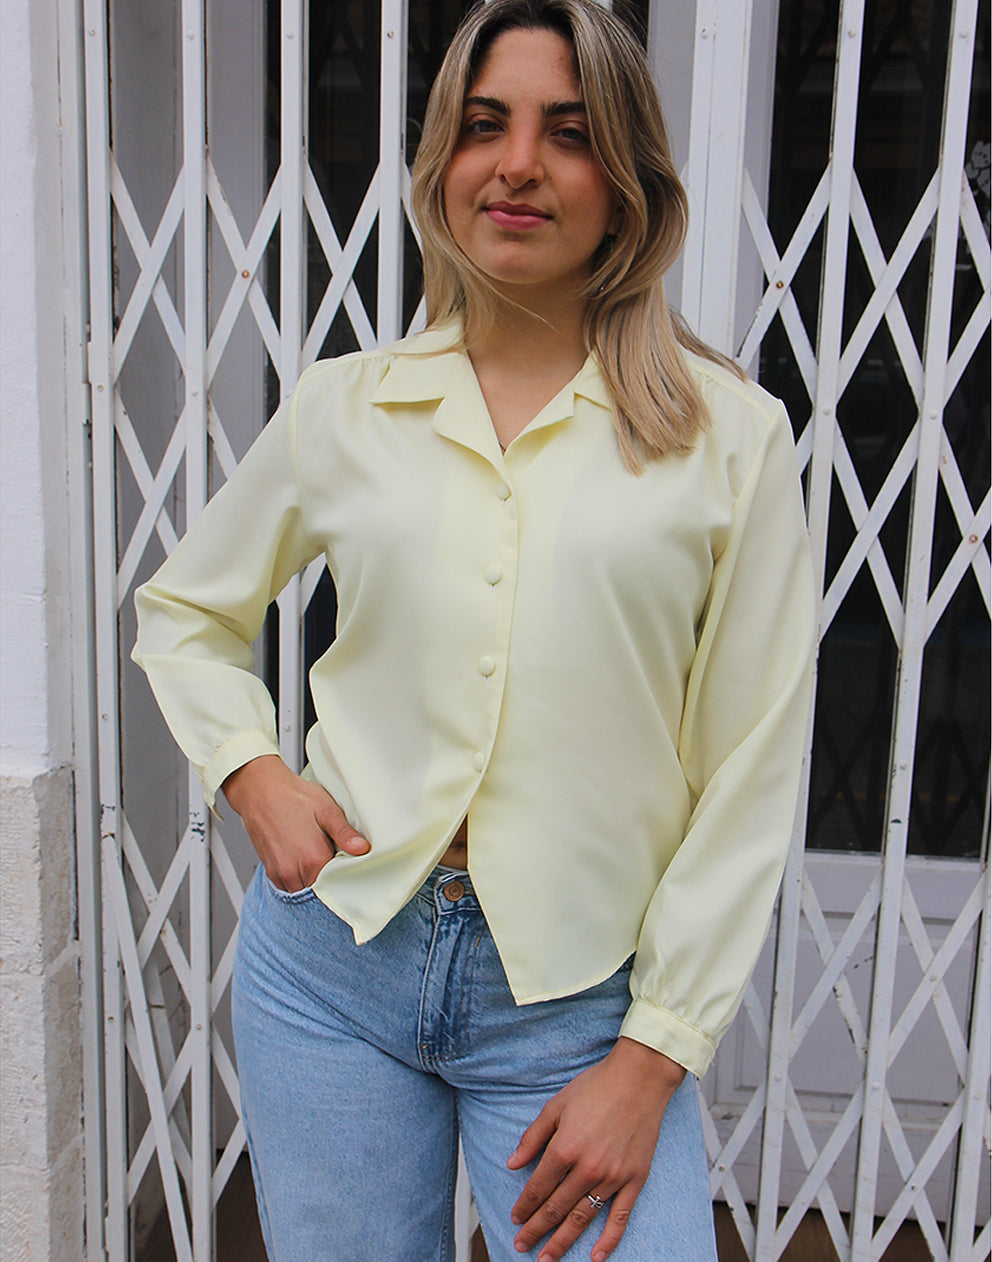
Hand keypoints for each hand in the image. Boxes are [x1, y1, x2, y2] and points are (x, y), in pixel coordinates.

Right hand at [222, 755, 369, 891]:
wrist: (261, 791)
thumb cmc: (293, 796)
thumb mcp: (326, 809)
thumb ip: (344, 833)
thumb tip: (362, 848)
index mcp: (313, 859)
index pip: (337, 882)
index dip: (344, 872)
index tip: (345, 859)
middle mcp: (294, 871)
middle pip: (320, 887)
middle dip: (328, 875)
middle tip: (328, 851)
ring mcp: (280, 873)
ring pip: (304, 889)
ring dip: (311, 877)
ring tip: (312, 852)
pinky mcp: (270, 871)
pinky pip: (289, 885)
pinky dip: (297, 876)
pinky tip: (300, 856)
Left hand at [506, 1037, 685, 1260]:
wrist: (639, 1079)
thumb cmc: (596, 1087)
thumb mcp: (556, 1105)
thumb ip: (533, 1137)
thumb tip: (512, 1163)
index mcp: (564, 1148)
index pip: (538, 1188)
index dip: (524, 1206)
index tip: (515, 1219)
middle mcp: (587, 1168)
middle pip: (555, 1209)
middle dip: (536, 1230)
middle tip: (522, 1246)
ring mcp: (613, 1178)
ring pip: (582, 1219)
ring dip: (562, 1242)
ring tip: (547, 1258)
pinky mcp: (635, 1180)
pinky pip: (619, 1218)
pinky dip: (608, 1241)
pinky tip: (595, 1257)